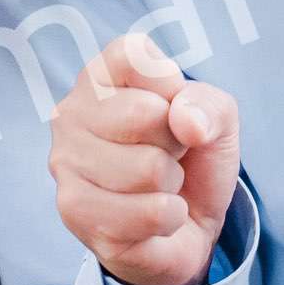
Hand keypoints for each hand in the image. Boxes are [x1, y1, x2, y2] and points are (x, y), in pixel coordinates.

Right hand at [51, 34, 240, 284]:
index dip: (171, 86)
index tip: (170, 109)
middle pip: (143, 114)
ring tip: (158, 187)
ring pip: (148, 169)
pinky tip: (154, 217)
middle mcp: (71, 114)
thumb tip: (185, 122)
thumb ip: (210, 106)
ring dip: (171, 185)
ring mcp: (66, 164)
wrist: (186, 228)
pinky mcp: (75, 213)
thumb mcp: (217, 120)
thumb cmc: (191, 160)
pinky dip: (170, 217)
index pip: (133, 56)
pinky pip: (149, 212)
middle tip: (168, 155)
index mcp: (99, 77)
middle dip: (176, 143)